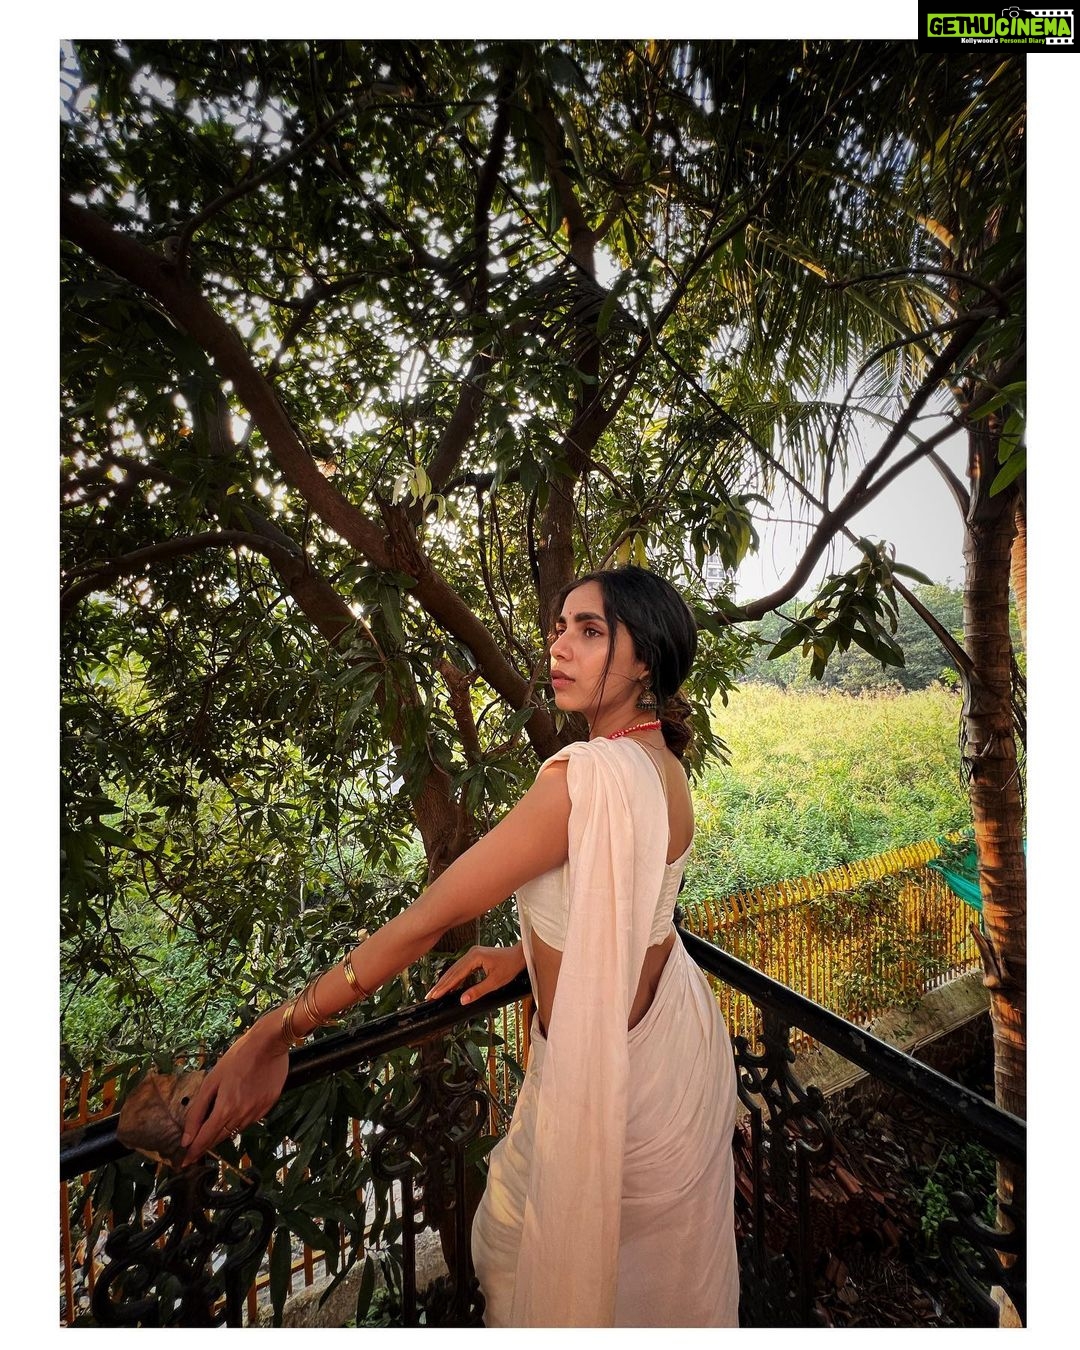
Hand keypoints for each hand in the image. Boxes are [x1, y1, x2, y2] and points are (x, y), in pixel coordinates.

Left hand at [179, 1015, 290, 1166]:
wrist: (269, 1044)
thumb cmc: (237, 1057)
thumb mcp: (212, 1080)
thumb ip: (198, 1110)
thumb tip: (186, 1137)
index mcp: (225, 1109)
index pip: (205, 1139)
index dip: (194, 1152)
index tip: (185, 1162)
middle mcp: (242, 1116)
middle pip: (219, 1138)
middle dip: (206, 1144)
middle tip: (195, 1149)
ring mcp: (257, 1113)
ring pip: (235, 1131)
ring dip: (222, 1132)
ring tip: (213, 1127)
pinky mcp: (268, 1107)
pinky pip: (249, 1121)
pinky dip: (239, 1121)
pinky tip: (236, 1110)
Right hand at [425, 943, 525, 1005]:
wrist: (519, 955)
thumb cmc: (510, 967)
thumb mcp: (495, 982)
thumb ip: (478, 991)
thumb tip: (462, 1000)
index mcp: (474, 957)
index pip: (456, 974)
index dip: (444, 986)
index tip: (434, 995)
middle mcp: (471, 953)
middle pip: (452, 971)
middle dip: (441, 984)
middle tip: (429, 996)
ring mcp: (472, 954)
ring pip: (455, 969)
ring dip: (446, 981)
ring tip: (436, 992)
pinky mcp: (474, 956)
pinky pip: (461, 968)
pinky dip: (455, 978)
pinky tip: (450, 986)